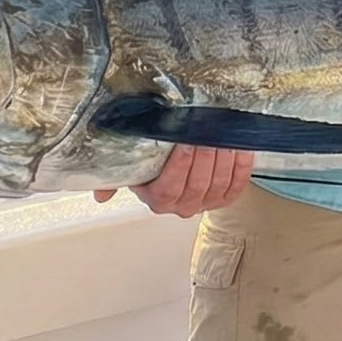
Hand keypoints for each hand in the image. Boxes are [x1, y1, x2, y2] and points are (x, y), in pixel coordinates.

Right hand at [95, 145, 254, 215]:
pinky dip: (241, 166)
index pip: (169, 188)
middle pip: (197, 185)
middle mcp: (183, 207)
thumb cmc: (153, 166)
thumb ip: (112, 180)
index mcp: (159, 200)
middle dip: (205, 157)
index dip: (179, 167)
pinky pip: (236, 185)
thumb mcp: (131, 169)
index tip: (185, 144)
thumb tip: (100, 196)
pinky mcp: (226, 198)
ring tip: (224, 137)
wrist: (177, 166)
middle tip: (208, 133)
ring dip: (223, 160)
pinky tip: (240, 148)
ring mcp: (207, 203)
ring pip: (218, 184)